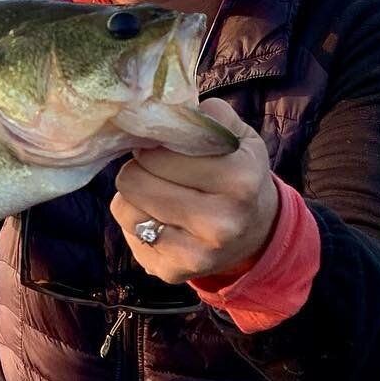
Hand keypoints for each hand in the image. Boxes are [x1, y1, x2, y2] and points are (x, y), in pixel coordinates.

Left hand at [110, 99, 278, 284]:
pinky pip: (128, 234)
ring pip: (124, 207)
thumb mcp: (238, 136)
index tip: (163, 147)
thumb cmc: (238, 172)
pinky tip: (161, 219)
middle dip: (140, 168)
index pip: (157, 153)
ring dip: (134, 195)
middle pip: (133, 180)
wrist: (255, 231)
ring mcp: (195, 254)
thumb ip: (207, 115)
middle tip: (158, 169)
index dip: (153, 144)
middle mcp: (220, 223)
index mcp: (238, 180)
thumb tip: (163, 108)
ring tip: (160, 192)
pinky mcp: (171, 273)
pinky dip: (137, 222)